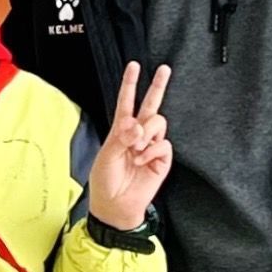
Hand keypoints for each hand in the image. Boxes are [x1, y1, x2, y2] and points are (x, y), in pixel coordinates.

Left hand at [87, 61, 173, 231]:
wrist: (116, 205)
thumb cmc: (106, 181)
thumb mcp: (107, 156)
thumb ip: (122, 137)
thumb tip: (138, 125)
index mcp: (120, 130)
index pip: (126, 102)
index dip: (130, 84)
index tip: (134, 66)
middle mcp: (137, 135)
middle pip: (150, 105)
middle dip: (158, 86)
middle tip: (165, 69)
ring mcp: (151, 146)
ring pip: (158, 122)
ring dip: (147, 133)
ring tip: (136, 149)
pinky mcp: (161, 159)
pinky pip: (163, 144)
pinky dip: (152, 151)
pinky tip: (142, 160)